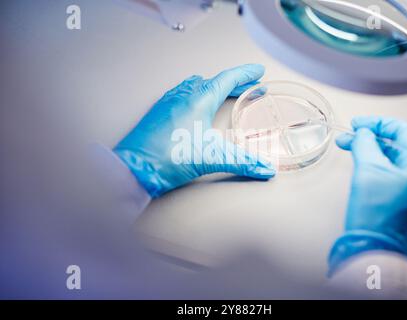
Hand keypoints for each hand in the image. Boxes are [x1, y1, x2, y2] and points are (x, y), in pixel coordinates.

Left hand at [114, 64, 275, 197]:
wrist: (135, 167)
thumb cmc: (168, 157)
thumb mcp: (212, 158)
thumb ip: (242, 162)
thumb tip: (264, 168)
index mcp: (199, 99)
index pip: (228, 79)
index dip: (246, 74)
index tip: (257, 71)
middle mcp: (183, 95)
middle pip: (215, 82)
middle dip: (235, 83)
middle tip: (249, 87)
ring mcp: (169, 102)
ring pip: (196, 85)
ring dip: (214, 87)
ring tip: (224, 93)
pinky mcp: (159, 112)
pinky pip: (181, 94)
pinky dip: (196, 94)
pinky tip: (194, 105)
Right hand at [329, 116, 406, 273]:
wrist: (373, 251)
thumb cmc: (374, 214)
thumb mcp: (367, 171)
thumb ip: (366, 146)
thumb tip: (364, 133)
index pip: (404, 132)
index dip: (379, 123)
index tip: (358, 124)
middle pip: (397, 148)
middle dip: (371, 138)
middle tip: (348, 136)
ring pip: (392, 163)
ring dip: (370, 152)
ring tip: (348, 149)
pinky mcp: (401, 206)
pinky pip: (390, 179)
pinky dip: (374, 168)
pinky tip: (359, 167)